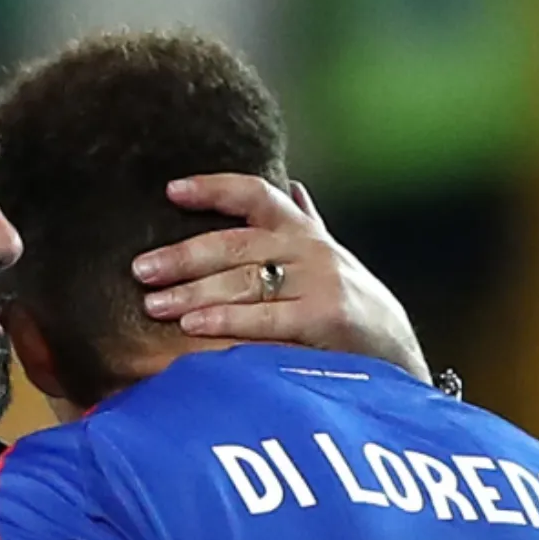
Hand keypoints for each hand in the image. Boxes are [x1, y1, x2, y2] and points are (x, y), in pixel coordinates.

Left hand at [131, 174, 431, 382]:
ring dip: (195, 292)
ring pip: (246, 282)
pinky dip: (228, 322)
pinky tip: (193, 327)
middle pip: (237, 244)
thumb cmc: (350, 304)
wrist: (397, 353)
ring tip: (155, 304)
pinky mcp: (326, 318)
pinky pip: (267, 319)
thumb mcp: (328, 258)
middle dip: (184, 257)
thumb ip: (305, 224)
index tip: (170, 190)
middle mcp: (310, 250)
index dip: (213, 188)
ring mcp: (320, 282)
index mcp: (302, 231)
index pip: (256, 194)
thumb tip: (293, 186)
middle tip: (141, 270)